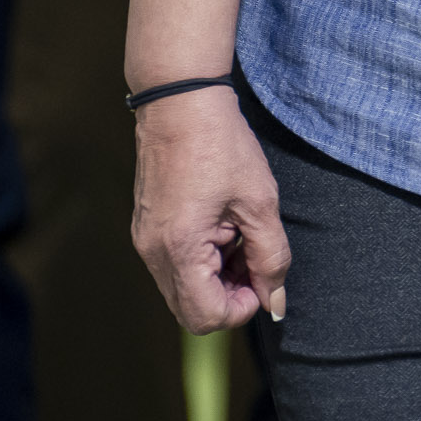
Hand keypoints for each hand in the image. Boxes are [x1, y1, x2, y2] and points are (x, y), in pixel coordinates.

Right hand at [130, 85, 287, 331]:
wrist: (181, 104)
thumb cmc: (221, 146)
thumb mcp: (259, 202)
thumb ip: (271, 258)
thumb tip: (276, 302)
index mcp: (179, 250)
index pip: (206, 317)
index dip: (243, 306)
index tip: (264, 276)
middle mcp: (153, 254)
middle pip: (192, 311)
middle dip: (230, 294)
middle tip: (255, 255)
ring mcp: (145, 243)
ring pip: (184, 290)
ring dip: (218, 277)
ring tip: (240, 234)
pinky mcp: (146, 230)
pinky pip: (175, 266)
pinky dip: (203, 260)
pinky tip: (223, 226)